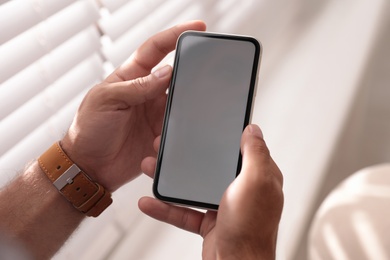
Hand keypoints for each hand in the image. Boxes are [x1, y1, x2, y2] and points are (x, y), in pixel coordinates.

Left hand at [61, 21, 206, 190]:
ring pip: (181, 105)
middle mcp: (147, 94)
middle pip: (176, 76)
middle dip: (190, 75)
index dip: (175, 35)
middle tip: (203, 78)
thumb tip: (167, 72)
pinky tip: (161, 142)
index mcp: (132, 77)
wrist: (89, 167)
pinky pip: (178, 131)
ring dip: (182, 112)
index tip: (197, 27)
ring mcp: (155, 114)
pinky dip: (176, 135)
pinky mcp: (160, 136)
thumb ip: (137, 86)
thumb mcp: (107, 100)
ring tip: (173, 122)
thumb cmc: (89, 129)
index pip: (156, 49)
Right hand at [139, 124, 283, 258]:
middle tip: (169, 146)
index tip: (205, 127)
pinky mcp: (209, 222)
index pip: (241, 149)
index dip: (223, 136)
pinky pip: (184, 211)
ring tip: (151, 168)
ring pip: (194, 186)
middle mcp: (241, 190)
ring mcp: (224, 206)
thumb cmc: (250, 229)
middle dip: (188, 156)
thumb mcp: (255, 182)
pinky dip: (166, 208)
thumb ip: (255, 154)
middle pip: (211, 165)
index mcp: (257, 177)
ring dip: (171, 179)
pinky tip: (150, 201)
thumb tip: (253, 129)